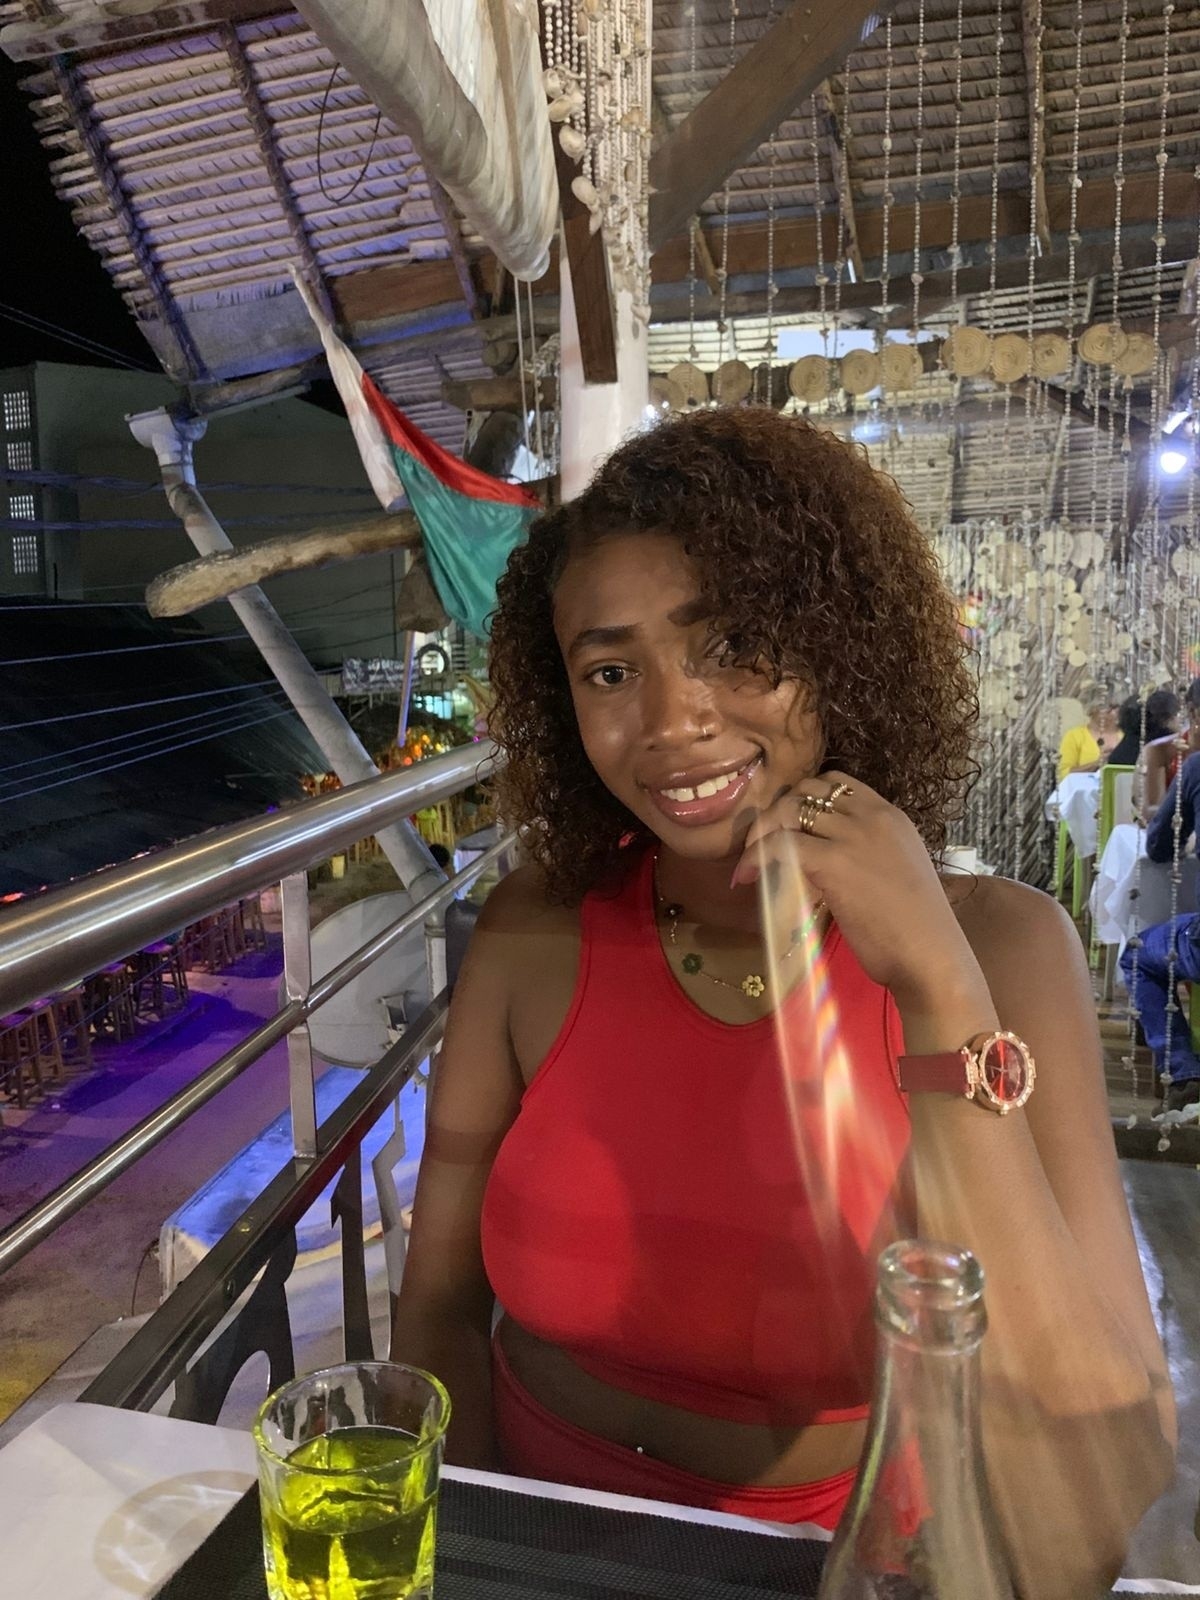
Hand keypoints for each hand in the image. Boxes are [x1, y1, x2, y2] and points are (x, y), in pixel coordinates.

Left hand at [731, 771, 986, 1008]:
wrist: (931, 954)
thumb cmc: (918, 929)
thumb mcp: (896, 872)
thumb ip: (866, 856)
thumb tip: (822, 863)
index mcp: (891, 816)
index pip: (836, 783)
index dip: (804, 799)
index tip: (788, 825)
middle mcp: (872, 816)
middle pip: (807, 790)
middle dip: (778, 812)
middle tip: (761, 843)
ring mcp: (853, 835)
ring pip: (790, 810)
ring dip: (762, 832)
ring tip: (751, 859)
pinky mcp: (834, 860)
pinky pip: (781, 843)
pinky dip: (757, 856)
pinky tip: (747, 876)